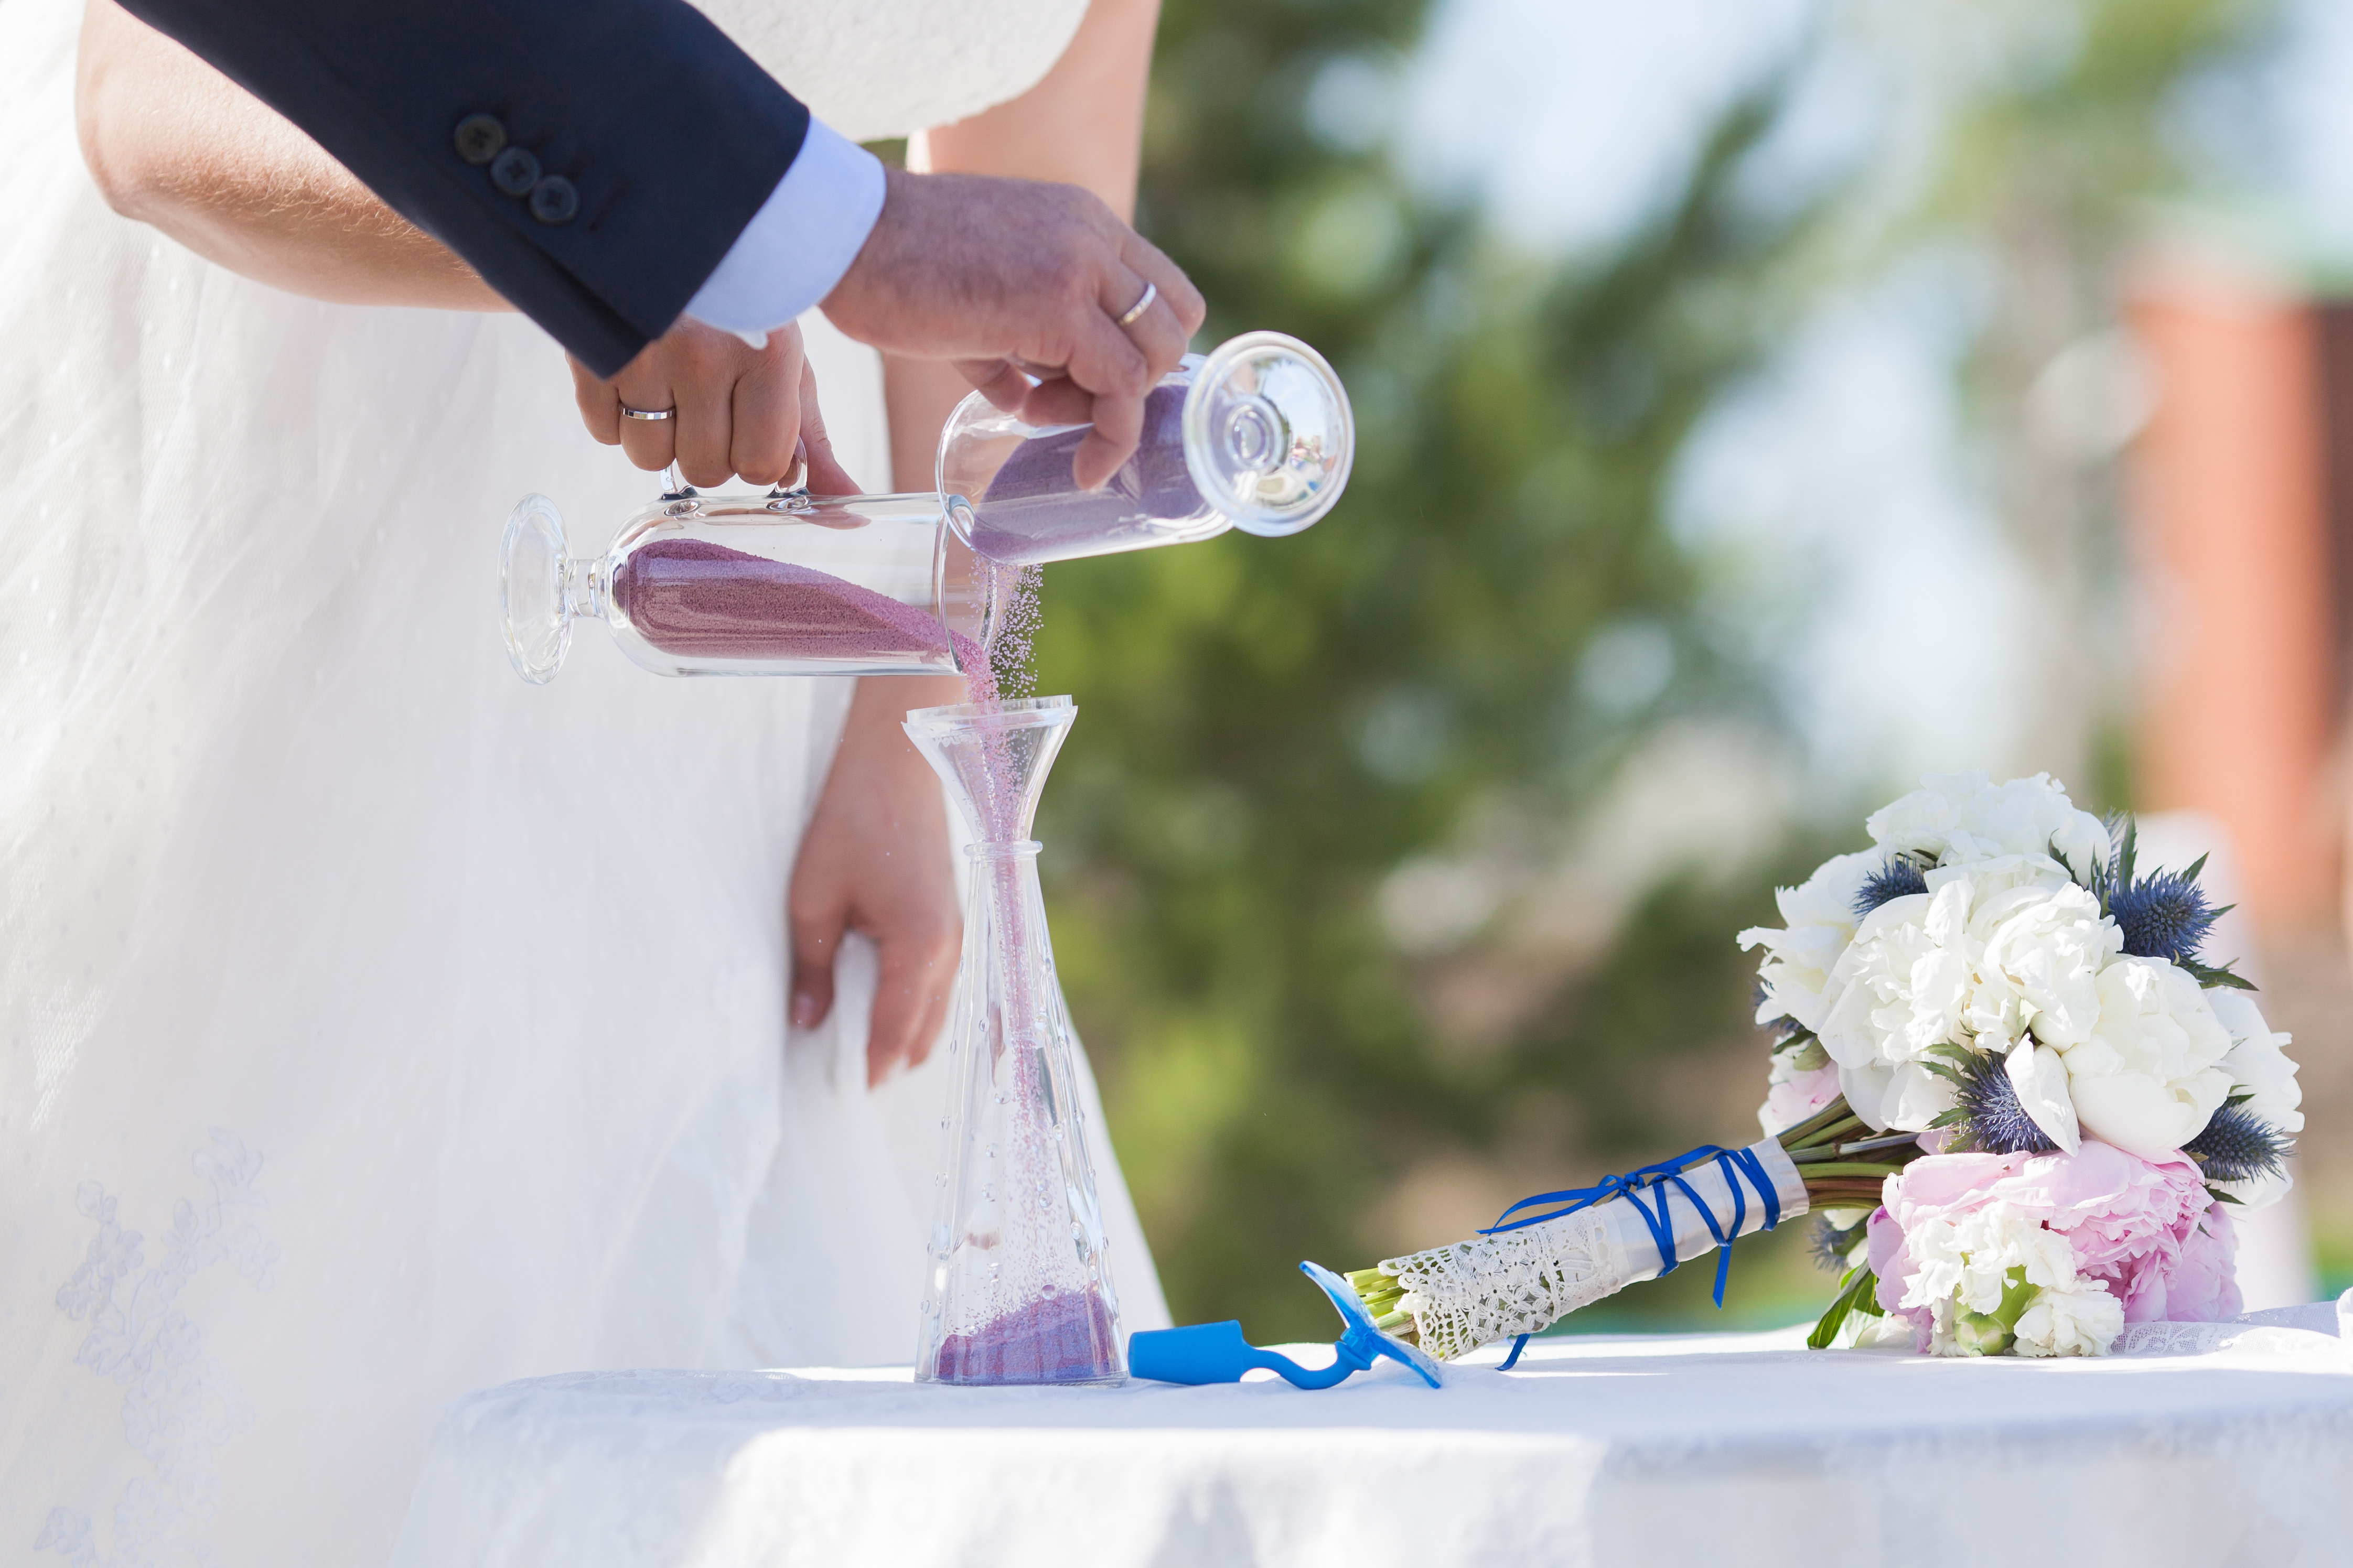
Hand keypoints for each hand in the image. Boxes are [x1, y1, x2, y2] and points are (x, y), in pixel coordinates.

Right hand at [571, 317, 859, 491]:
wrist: (667, 227)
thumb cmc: (739, 305)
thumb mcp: (785, 360)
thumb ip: (812, 439)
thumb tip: (846, 509)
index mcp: (767, 357)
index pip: (763, 466)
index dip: (755, 456)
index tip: (748, 422)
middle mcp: (706, 357)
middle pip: (705, 470)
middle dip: (707, 447)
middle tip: (706, 397)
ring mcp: (644, 354)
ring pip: (649, 458)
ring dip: (659, 436)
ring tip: (668, 384)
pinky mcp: (592, 352)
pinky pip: (603, 431)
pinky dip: (615, 417)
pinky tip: (633, 374)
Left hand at [788, 676, 963, 1085]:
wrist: (896, 756)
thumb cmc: (853, 818)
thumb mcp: (812, 896)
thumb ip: (811, 966)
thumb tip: (806, 1023)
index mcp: (920, 949)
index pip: (895, 1038)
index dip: (863, 1073)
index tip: (827, 1093)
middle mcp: (950, 951)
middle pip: (924, 1039)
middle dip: (883, 1064)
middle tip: (832, 1074)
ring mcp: (957, 935)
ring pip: (935, 1016)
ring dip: (898, 1037)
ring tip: (847, 1042)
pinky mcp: (951, 920)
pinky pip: (937, 986)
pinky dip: (910, 1007)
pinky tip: (871, 999)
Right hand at [823, 168, 1206, 488]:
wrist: (840, 235)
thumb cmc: (890, 265)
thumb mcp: (979, 294)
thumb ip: (1019, 339)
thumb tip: (1030, 398)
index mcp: (1078, 220)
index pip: (1158, 288)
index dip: (1142, 347)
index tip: (1094, 383)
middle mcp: (1091, 235)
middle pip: (1175, 319)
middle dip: (1136, 377)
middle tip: (1067, 398)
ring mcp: (1079, 267)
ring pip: (1155, 356)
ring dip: (1113, 406)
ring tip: (1041, 410)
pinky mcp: (1058, 308)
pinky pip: (1121, 389)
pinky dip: (1112, 438)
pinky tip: (1081, 463)